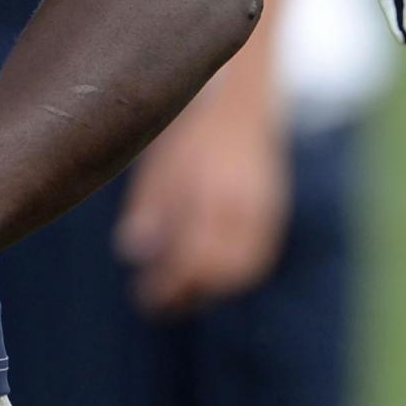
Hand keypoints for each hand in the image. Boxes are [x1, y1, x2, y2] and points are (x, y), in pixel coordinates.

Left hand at [114, 109, 286, 312]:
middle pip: (222, 270)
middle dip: (190, 293)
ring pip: (245, 269)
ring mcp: (264, 209)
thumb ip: (146, 207)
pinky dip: (234, 275)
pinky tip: (207, 276)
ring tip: (181, 292)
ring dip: (212, 288)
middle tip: (160, 302)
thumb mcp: (157, 164)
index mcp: (210, 191)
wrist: (237, 102)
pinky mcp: (274, 210)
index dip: (169, 285)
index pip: (193, 258)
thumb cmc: (188, 133)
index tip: (144, 297)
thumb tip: (131, 254)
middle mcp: (242, 204)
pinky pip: (259, 256)